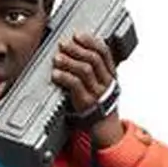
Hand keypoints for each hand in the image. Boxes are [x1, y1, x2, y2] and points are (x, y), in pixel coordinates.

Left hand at [51, 32, 123, 147]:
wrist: (106, 131)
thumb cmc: (100, 107)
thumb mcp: (102, 87)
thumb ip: (95, 73)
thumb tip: (78, 54)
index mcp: (111, 74)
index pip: (104, 52)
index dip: (90, 41)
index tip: (78, 35)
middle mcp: (106, 82)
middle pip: (93, 58)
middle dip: (77, 49)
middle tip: (64, 44)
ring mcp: (97, 93)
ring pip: (85, 70)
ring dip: (69, 61)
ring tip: (57, 58)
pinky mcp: (86, 104)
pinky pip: (76, 86)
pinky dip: (65, 77)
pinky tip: (56, 74)